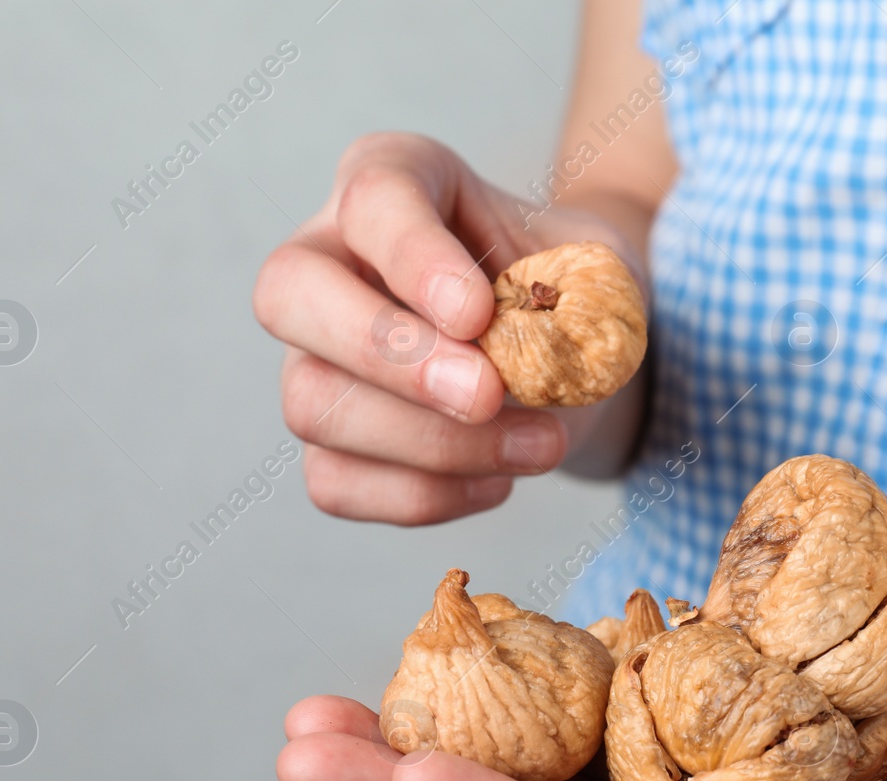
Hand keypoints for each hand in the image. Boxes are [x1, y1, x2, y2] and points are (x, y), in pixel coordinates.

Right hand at [253, 132, 646, 524]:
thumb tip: (531, 353)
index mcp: (393, 180)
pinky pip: (337, 482)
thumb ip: (574, 293)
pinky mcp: (326, 440)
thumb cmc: (568, 288)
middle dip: (390, 354)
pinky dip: (424, 494)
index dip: (416, 257)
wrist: (571, 353)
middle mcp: (326, 259)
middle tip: (488, 394)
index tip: (479, 314)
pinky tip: (498, 480)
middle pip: (291, 293)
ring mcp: (310, 355)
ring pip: (313, 403)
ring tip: (543, 443)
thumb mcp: (596, 267)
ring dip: (433, 442)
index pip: (374, 196)